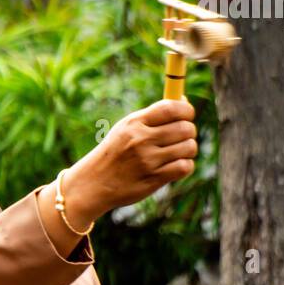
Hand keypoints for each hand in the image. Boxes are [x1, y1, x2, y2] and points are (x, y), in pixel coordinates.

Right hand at [62, 99, 197, 224]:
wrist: (94, 182)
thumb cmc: (115, 152)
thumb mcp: (126, 129)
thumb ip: (153, 117)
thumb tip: (183, 102)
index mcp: (134, 123)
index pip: (171, 108)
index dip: (187, 110)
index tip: (187, 115)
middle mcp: (141, 139)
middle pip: (185, 128)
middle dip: (189, 132)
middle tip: (182, 137)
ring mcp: (148, 160)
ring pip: (188, 147)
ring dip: (188, 150)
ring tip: (178, 153)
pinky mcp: (154, 178)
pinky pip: (184, 167)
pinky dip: (185, 166)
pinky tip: (175, 166)